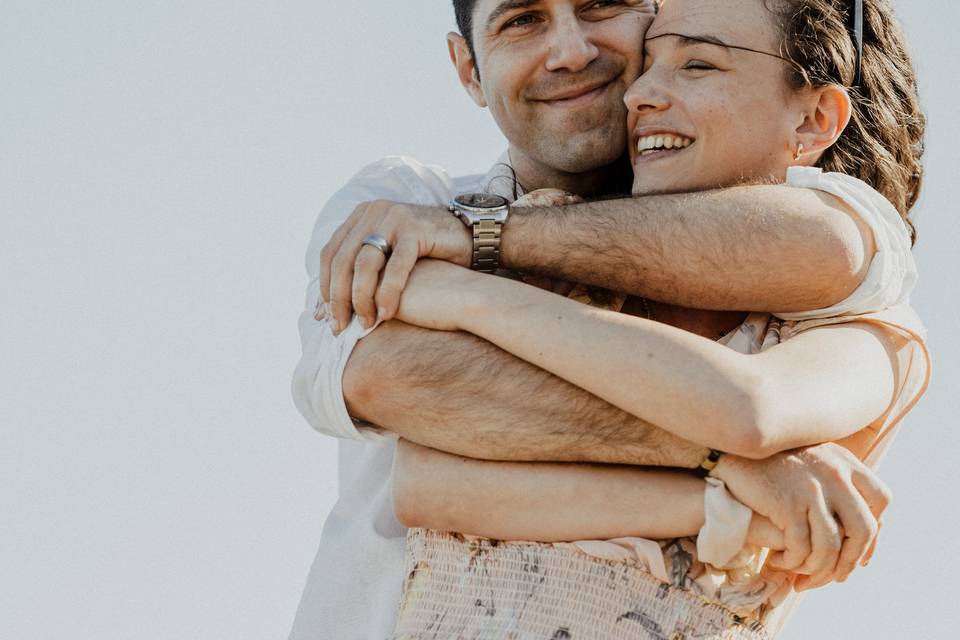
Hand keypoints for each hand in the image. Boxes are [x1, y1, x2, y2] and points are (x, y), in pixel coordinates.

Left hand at [317, 200, 471, 332]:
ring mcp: (394, 217)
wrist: (471, 240)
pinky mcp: (415, 229)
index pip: (330, 254)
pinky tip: (386, 315)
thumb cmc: (428, 259)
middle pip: (342, 260)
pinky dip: (388, 294)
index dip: (326, 287)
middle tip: (339, 326)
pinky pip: (395, 267)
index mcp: (362, 216)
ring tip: (365, 323)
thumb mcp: (387, 260)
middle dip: (338, 298)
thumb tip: (320, 312)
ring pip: (364, 264)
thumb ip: (359, 278)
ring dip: (360, 298)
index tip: (326, 316)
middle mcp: (374, 212)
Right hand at [712, 443, 889, 589]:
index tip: (858, 553)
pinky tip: (778, 561)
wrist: (728, 451)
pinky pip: (800, 547)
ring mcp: (811, 489)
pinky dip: (791, 561)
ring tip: (801, 575)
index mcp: (844, 461)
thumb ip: (836, 482)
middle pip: (863, 529)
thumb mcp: (810, 461)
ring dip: (817, 569)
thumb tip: (863, 522)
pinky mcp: (787, 503)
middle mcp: (834, 473)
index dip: (874, 531)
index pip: (880, 500)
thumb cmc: (768, 462)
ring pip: (830, 546)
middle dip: (850, 561)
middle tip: (836, 577)